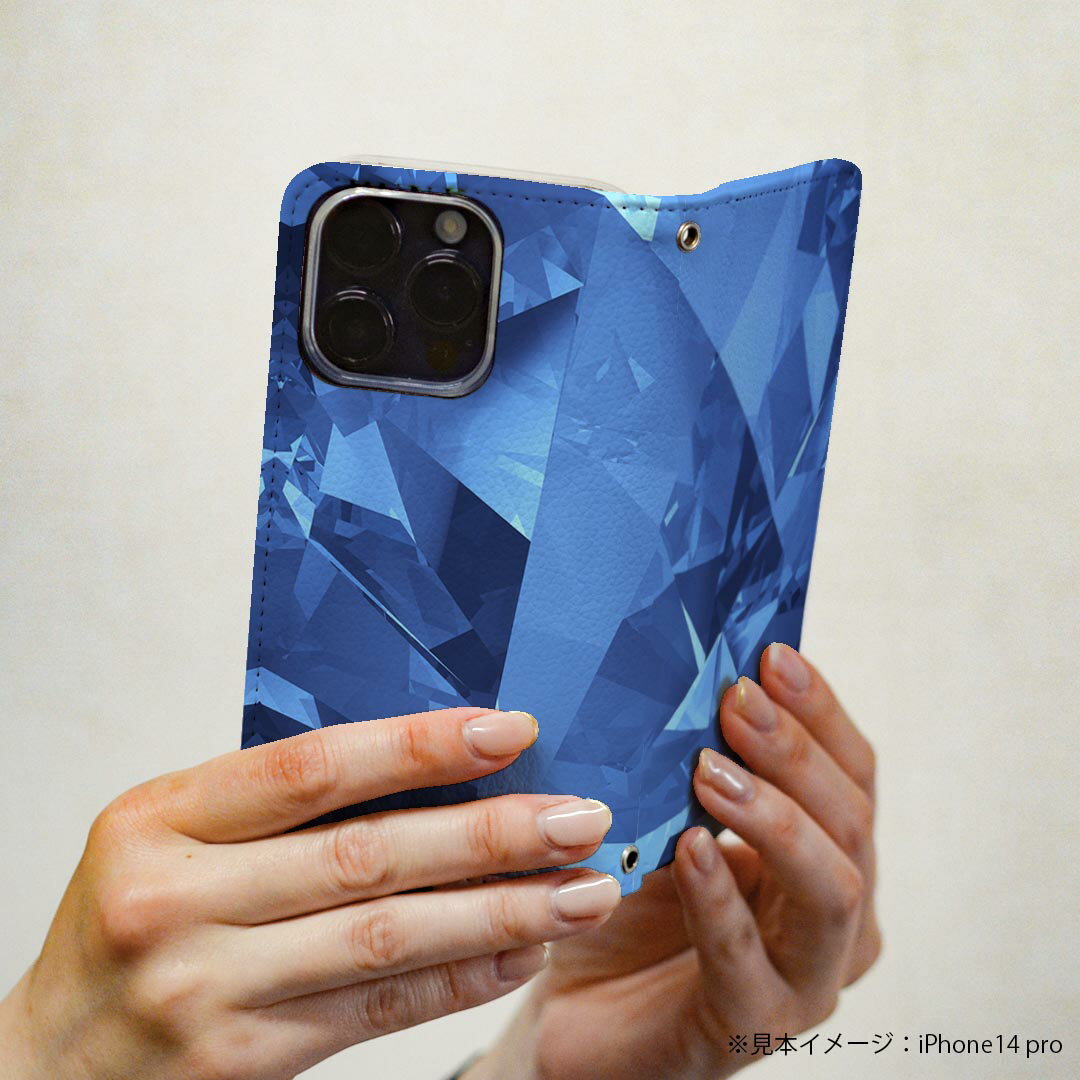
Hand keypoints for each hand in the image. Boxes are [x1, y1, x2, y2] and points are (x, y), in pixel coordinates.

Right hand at [0, 707, 620, 1079]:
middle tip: (582, 817)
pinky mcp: (243, 1063)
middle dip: (492, 835)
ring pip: (386, 941)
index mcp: (161, 816)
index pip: (312, 768)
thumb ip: (276, 803)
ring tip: (584, 891)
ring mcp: (208, 989)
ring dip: (501, 913)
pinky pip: (375, 1014)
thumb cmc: (130, 918)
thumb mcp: (172, 833)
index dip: (420, 748)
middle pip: (367, 856)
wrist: (44, 1063)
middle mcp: (179, 899)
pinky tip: (523, 955)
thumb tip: (429, 764)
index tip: (512, 731)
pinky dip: (461, 982)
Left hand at [465, 644, 880, 1079]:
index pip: (852, 771)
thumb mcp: (664, 817)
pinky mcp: (750, 1026)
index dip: (820, 710)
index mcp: (828, 854)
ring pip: (832, 889)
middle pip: (851, 820)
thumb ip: (691, 762)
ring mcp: (805, 978)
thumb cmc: (629, 904)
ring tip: (710, 768)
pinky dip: (719, 900)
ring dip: (775, 817)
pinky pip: (746, 960)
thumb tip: (686, 670)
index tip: (772, 653)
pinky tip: (691, 851)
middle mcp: (836, 916)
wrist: (578, 1010)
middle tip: (736, 697)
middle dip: (795, 751)